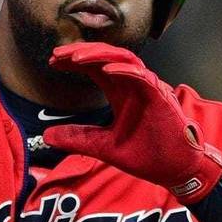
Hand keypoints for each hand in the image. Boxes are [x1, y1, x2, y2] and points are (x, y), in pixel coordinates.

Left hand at [42, 42, 221, 204]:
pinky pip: (143, 78)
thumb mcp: (104, 147)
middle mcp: (133, 85)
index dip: (74, 61)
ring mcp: (148, 89)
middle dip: (82, 52)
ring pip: (124, 59)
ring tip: (77, 58)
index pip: (96, 67)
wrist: (174, 170)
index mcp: (121, 92)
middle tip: (58, 54)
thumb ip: (78, 138)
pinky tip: (106, 71)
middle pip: (107, 57)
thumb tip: (47, 136)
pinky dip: (125, 71)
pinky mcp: (161, 98)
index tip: (53, 62)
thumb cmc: (148, 154)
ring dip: (100, 56)